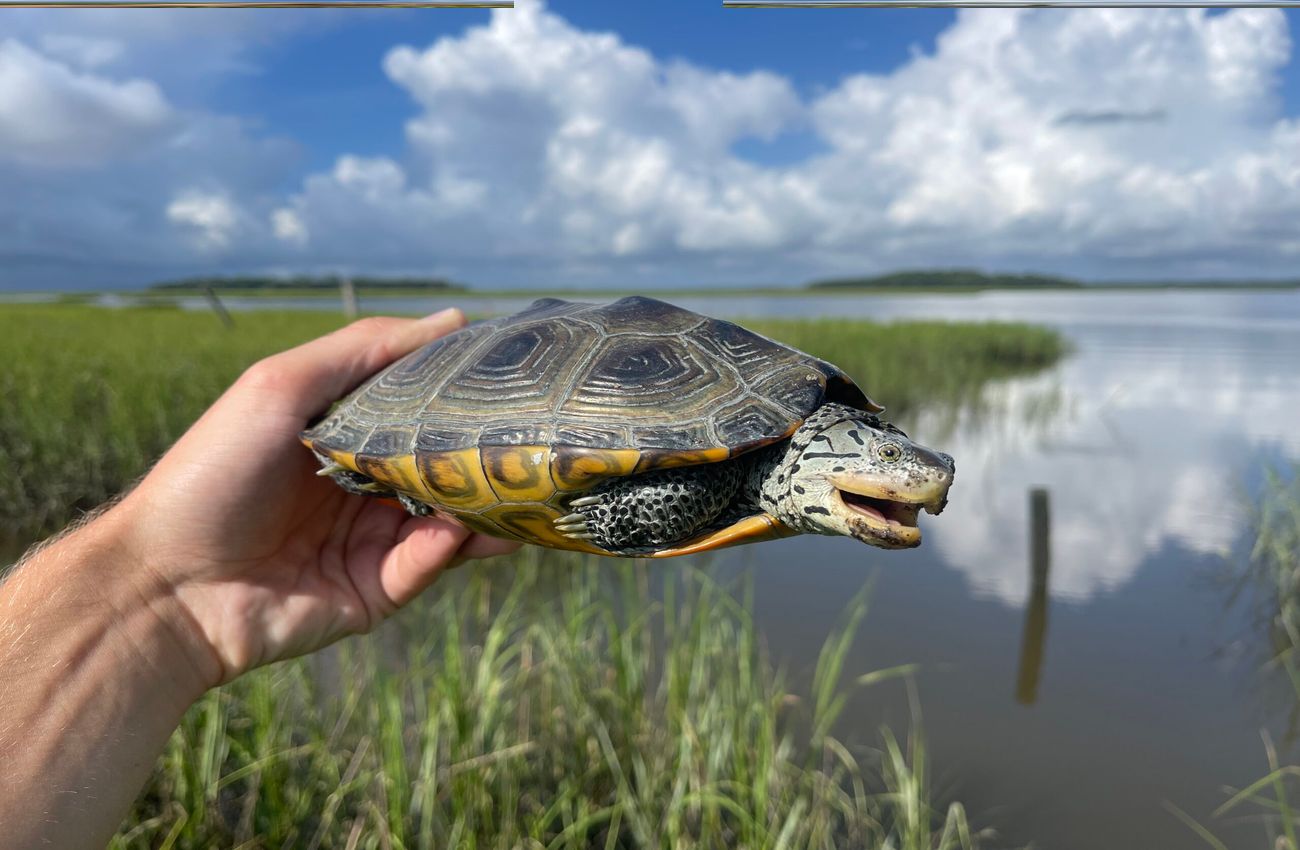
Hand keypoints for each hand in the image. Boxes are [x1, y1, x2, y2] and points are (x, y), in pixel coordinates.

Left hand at [113, 310, 519, 686]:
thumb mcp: (282, 386)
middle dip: (489, 449)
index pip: (419, 408)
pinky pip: (429, 562)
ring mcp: (372, 539)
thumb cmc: (212, 472)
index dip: (464, 392)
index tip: (518, 373)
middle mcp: (363, 485)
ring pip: (450, 515)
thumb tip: (453, 319)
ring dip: (488, 500)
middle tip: (543, 430)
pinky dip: (454, 543)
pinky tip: (472, 526)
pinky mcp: (378, 591)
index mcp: (341, 435)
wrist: (164, 585)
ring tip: (533, 480)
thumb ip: (365, 349)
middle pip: (443, 463)